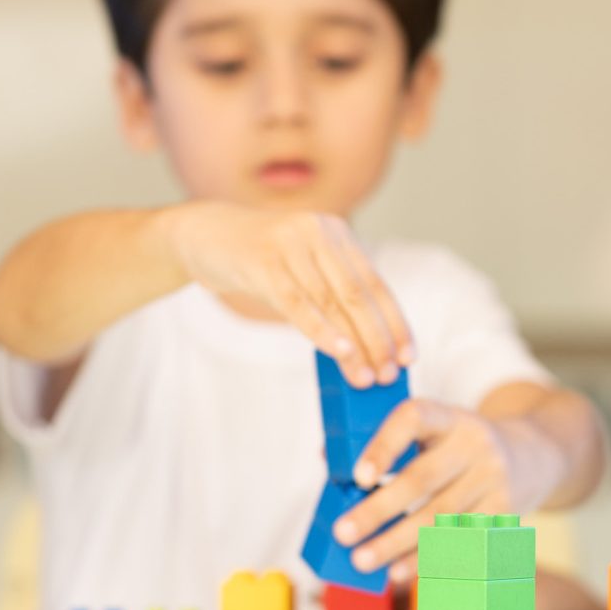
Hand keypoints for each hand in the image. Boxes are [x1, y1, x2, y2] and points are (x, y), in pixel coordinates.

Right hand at [167, 202, 411, 387]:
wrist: (201, 234)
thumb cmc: (258, 260)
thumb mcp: (301, 268)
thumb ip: (329, 295)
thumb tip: (362, 348)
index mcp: (337, 234)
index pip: (376, 284)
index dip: (395, 322)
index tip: (409, 356)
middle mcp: (319, 232)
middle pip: (359, 295)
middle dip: (378, 339)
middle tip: (389, 374)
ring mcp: (291, 243)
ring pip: (332, 302)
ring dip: (354, 344)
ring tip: (365, 377)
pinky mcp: (263, 260)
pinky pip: (298, 303)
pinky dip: (321, 330)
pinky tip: (338, 353)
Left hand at [329, 399, 546, 575]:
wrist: (534, 455)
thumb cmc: (459, 447)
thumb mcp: (435, 430)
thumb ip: (388, 442)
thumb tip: (330, 462)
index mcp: (449, 416)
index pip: (414, 419)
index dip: (384, 445)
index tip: (357, 476)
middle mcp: (476, 444)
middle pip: (422, 480)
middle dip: (378, 511)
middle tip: (343, 534)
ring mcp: (495, 479)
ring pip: (440, 519)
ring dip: (398, 544)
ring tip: (363, 561)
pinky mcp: (507, 512)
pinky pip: (461, 541)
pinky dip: (428, 559)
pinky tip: (401, 572)